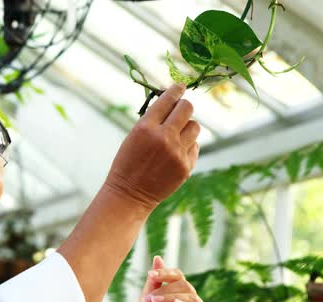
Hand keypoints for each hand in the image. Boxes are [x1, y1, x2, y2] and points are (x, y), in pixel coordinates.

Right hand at [103, 83, 199, 210]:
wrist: (129, 194)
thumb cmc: (128, 163)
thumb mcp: (133, 136)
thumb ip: (152, 120)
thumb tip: (172, 102)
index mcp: (145, 127)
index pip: (168, 99)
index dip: (176, 90)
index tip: (180, 86)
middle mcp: (164, 138)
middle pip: (187, 108)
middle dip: (184, 106)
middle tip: (180, 110)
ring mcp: (177, 153)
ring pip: (195, 126)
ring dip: (187, 127)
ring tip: (175, 136)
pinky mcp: (186, 166)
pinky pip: (195, 146)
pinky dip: (187, 146)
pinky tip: (175, 154)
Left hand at [138, 256, 204, 301]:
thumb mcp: (148, 299)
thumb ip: (153, 281)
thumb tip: (158, 257)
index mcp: (178, 289)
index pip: (177, 275)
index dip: (164, 272)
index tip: (150, 274)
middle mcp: (189, 296)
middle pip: (183, 285)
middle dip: (165, 289)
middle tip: (150, 298)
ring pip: (190, 295)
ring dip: (171, 297)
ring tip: (156, 301)